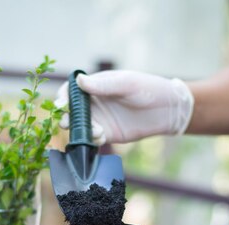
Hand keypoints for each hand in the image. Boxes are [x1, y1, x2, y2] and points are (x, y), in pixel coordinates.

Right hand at [54, 70, 193, 144]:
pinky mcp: (107, 134)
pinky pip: (92, 139)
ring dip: (79, 131)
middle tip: (68, 123)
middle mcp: (94, 103)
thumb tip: (78, 81)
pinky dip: (91, 140)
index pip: (71, 90)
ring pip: (79, 127)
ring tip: (92, 130)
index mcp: (96, 86)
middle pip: (71, 111)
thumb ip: (103, 85)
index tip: (61, 104)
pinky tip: (101, 136)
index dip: (63, 97)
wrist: (167, 110)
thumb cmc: (148, 89)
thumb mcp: (126, 84)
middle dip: (67, 117)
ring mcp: (99, 119)